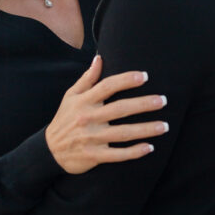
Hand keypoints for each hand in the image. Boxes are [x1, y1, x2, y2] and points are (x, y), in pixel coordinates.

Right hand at [46, 55, 167, 173]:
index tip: (145, 76)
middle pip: (120, 109)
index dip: (126, 80)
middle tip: (163, 100)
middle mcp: (88, 118)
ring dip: (146, 129)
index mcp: (84, 101)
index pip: (107, 86)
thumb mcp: (71, 96)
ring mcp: (92, 138)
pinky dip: (134, 152)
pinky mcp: (94, 156)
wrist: (50, 150)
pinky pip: (118, 154)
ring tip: (164, 125)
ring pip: (123, 133)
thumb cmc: (65, 119)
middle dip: (143, 104)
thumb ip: (87, 78)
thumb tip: (100, 58)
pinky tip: (150, 147)